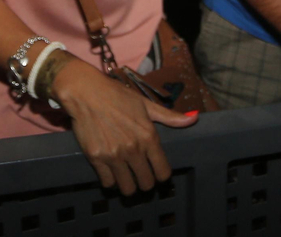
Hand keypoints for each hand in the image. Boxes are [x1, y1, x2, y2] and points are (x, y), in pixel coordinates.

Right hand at [51, 59, 196, 194]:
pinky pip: (107, 183)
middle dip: (145, 182)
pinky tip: (111, 173)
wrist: (87, 93)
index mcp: (148, 136)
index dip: (161, 175)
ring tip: (126, 177)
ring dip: (128, 185)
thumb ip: (169, 116)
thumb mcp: (145, 104)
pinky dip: (110, 181)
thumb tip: (193, 119)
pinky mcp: (96, 158)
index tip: (156, 172)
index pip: (163, 172)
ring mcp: (114, 155)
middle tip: (140, 175)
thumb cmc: (117, 96)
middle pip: (146, 184)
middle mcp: (133, 149)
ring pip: (127, 188)